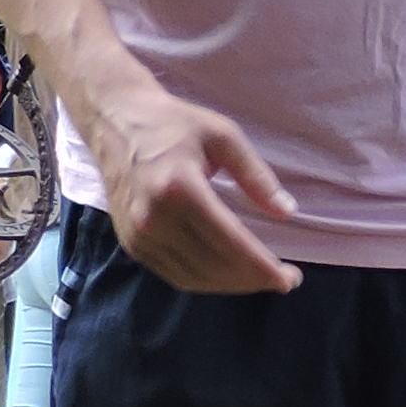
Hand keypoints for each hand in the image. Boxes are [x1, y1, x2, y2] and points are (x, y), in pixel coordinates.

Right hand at [84, 81, 301, 293]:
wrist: (114, 121)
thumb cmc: (173, 124)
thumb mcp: (223, 135)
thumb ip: (256, 175)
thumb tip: (287, 212)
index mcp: (180, 188)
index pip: (232, 244)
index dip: (265, 269)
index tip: (291, 279)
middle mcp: (155, 217)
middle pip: (217, 267)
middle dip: (255, 280)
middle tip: (283, 280)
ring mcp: (139, 234)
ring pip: (197, 279)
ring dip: (233, 285)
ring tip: (259, 277)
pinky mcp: (131, 243)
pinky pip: (176, 276)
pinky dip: (207, 281)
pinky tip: (228, 274)